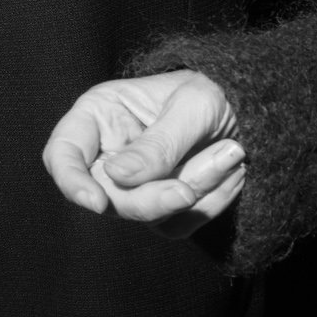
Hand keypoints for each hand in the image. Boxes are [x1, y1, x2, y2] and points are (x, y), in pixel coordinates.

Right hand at [42, 70, 244, 236]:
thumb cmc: (217, 91)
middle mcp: (109, 151)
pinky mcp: (163, 206)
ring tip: (230, 154)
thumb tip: (115, 176)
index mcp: (100, 114)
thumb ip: (158, 143)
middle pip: (106, 195)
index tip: (97, 203)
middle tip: (191, 189)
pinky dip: (209, 204)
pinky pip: (175, 225)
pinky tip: (231, 173)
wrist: (254, 110)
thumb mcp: (193, 105)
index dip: (71, 180)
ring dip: (195, 190)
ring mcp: (135, 183)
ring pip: (145, 214)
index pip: (63, 153)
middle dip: (152, 196)